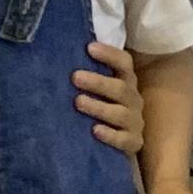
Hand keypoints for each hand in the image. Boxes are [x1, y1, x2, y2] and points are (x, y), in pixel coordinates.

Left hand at [68, 39, 147, 160]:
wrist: (116, 145)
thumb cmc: (99, 112)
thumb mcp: (98, 93)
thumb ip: (86, 77)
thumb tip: (57, 58)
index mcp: (125, 83)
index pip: (124, 63)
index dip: (109, 54)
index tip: (89, 48)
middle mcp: (133, 100)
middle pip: (121, 88)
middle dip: (98, 82)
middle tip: (75, 77)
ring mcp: (134, 122)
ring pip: (121, 113)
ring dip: (99, 107)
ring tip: (78, 102)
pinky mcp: (133, 143)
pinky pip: (124, 139)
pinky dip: (110, 135)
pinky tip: (95, 130)